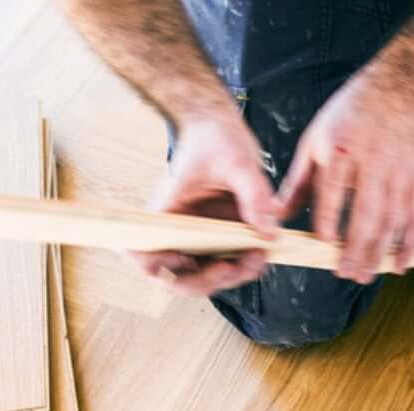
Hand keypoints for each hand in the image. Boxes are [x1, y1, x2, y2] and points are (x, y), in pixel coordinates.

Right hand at [136, 115, 278, 295]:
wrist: (221, 127)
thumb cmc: (214, 138)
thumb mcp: (238, 161)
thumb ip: (254, 197)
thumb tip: (269, 235)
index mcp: (165, 213)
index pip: (144, 254)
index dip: (159, 267)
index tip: (186, 260)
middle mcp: (178, 232)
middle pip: (181, 278)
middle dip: (210, 281)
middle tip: (235, 266)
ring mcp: (200, 238)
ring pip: (208, 277)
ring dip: (234, 275)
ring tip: (259, 255)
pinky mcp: (221, 238)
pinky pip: (229, 263)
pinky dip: (246, 265)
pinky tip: (264, 249)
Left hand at [277, 77, 413, 283]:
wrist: (396, 91)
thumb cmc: (347, 117)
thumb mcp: (314, 141)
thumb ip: (298, 183)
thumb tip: (275, 218)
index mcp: (340, 150)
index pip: (333, 191)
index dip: (328, 220)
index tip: (322, 245)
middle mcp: (371, 163)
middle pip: (366, 212)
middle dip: (357, 248)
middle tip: (346, 274)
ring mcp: (398, 172)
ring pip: (392, 219)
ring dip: (381, 252)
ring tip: (367, 275)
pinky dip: (411, 243)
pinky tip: (400, 264)